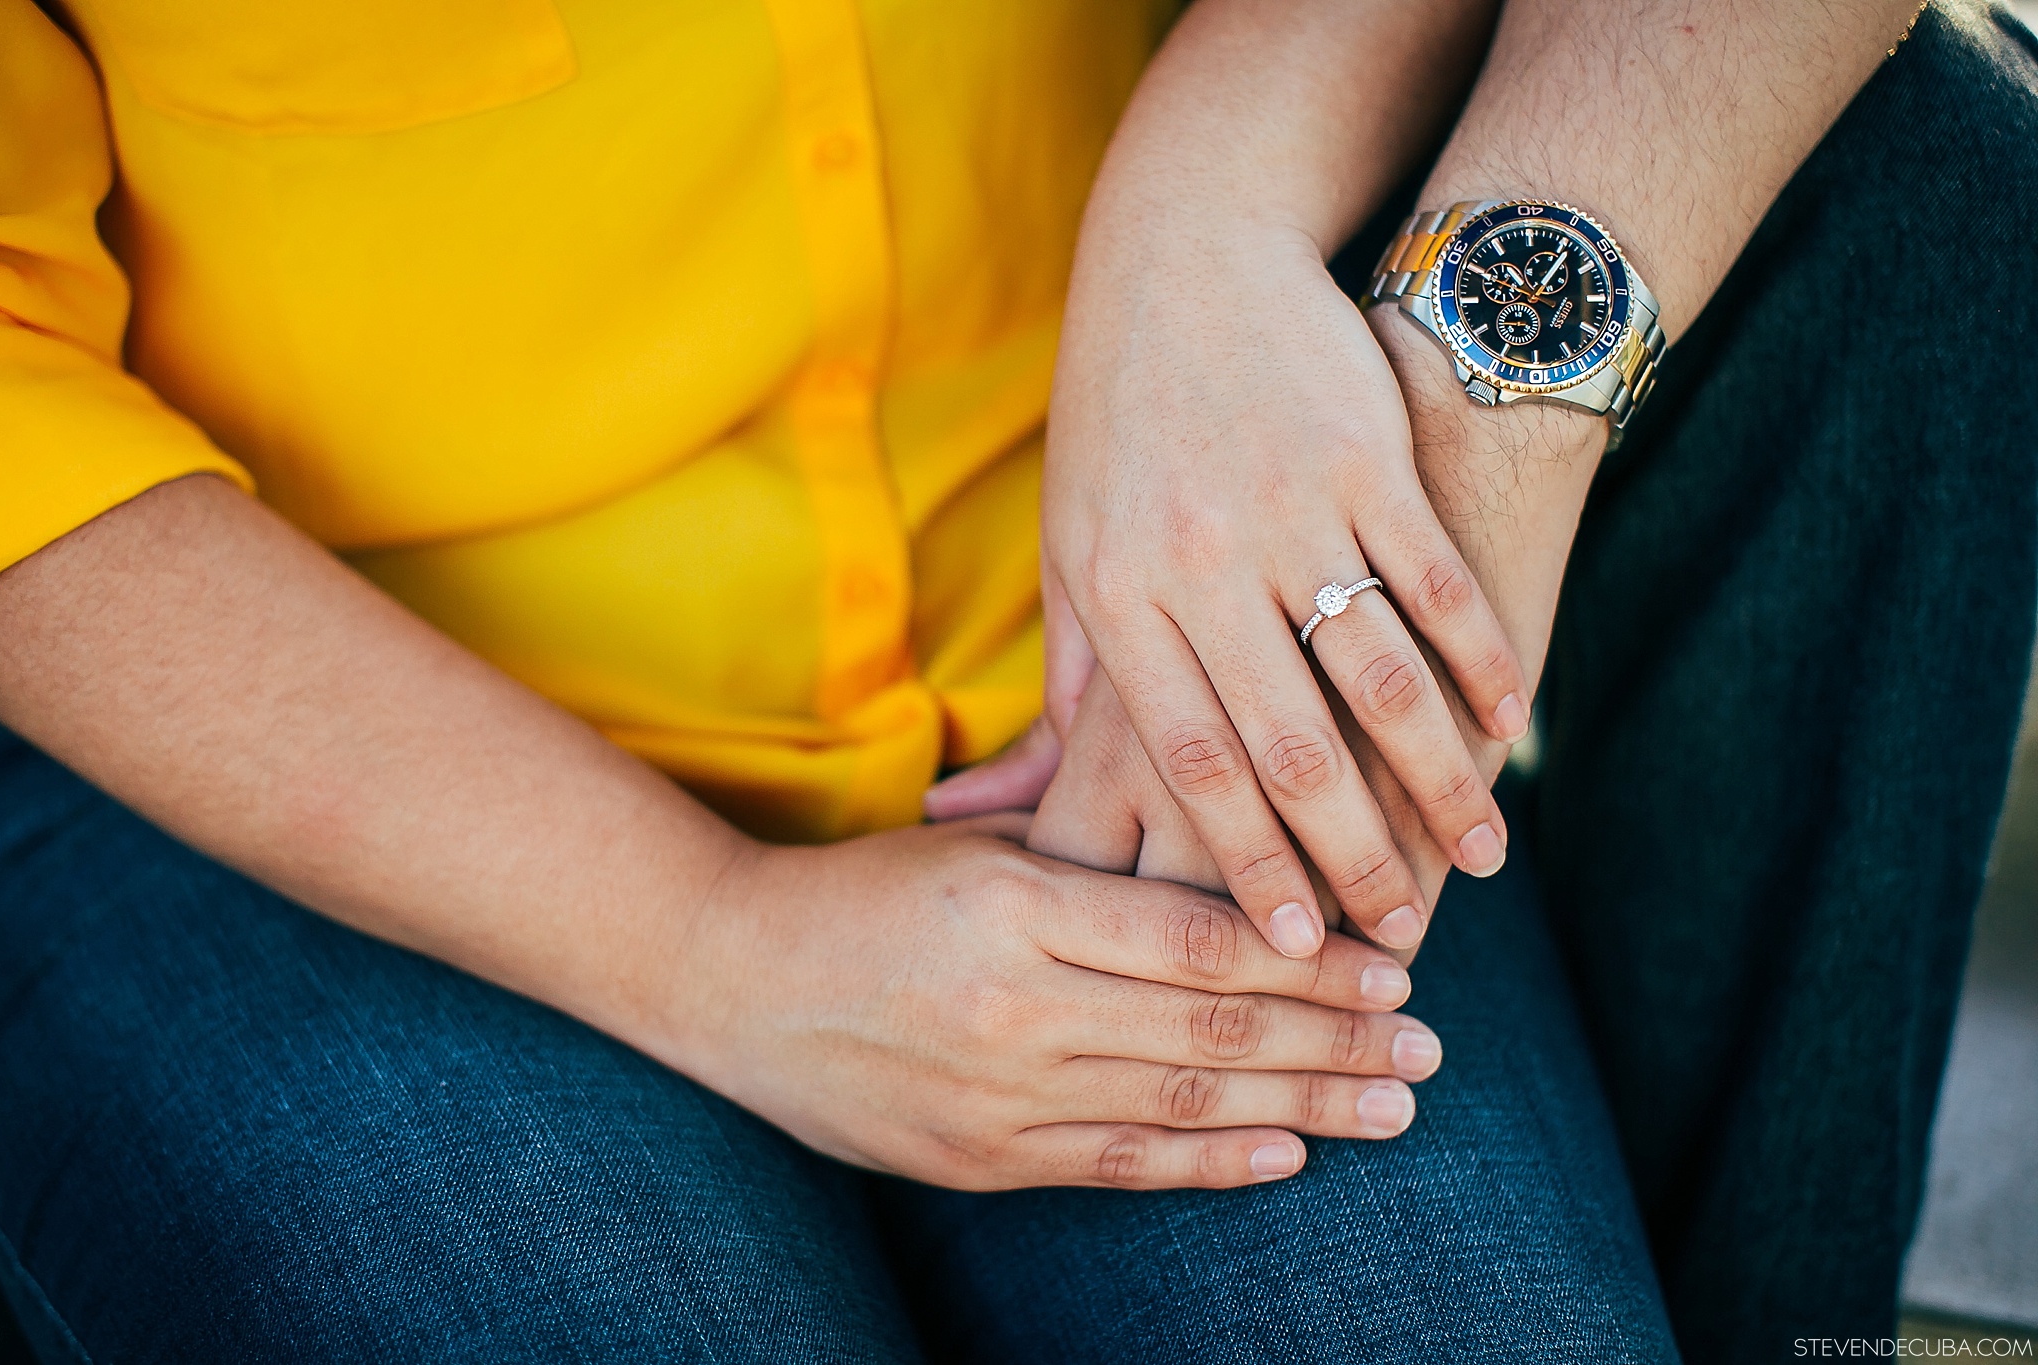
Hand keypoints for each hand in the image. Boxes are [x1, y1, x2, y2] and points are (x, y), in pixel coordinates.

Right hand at [658, 818, 1441, 1190]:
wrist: (726, 977)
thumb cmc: (864, 891)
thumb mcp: (977, 846)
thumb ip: (1095, 861)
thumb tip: (1236, 871)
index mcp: (1020, 902)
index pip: (1202, 939)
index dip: (1311, 959)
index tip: (1395, 964)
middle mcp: (1016, 1002)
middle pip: (1214, 1031)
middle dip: (1338, 1041)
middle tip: (1433, 1047)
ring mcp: (996, 1092)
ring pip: (1183, 1107)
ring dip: (1305, 1109)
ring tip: (1395, 1108)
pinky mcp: (976, 1157)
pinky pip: (1116, 1165)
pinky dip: (1209, 1165)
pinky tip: (1287, 1156)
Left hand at [1044, 216, 1529, 960]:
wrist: (1189, 251)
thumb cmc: (1119, 415)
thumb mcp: (1070, 540)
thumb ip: (1068, 677)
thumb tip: (1024, 807)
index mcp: (1120, 596)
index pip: (1188, 763)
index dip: (1245, 863)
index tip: (1292, 945)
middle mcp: (1203, 563)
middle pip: (1290, 743)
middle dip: (1350, 857)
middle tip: (1393, 944)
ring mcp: (1290, 510)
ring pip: (1378, 678)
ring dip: (1439, 782)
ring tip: (1479, 860)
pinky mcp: (1365, 461)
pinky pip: (1434, 585)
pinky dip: (1480, 663)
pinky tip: (1510, 732)